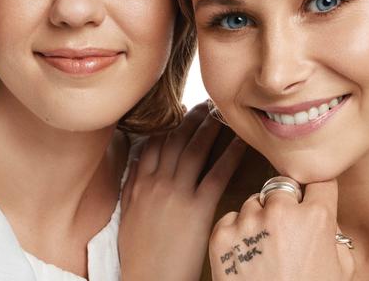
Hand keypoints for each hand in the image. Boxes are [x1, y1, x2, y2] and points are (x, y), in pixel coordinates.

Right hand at [119, 102, 246, 280]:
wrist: (148, 280)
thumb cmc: (139, 252)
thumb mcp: (127, 214)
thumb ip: (132, 185)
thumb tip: (138, 161)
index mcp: (140, 183)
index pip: (155, 143)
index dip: (170, 124)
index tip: (181, 110)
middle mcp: (157, 182)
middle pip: (176, 140)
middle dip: (192, 118)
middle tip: (207, 105)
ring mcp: (177, 193)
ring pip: (195, 150)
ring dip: (210, 128)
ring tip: (222, 114)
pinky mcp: (197, 209)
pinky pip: (216, 174)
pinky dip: (230, 155)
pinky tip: (241, 142)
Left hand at [209, 179, 354, 279]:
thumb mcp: (341, 270)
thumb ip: (335, 237)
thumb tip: (325, 220)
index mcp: (316, 218)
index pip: (319, 180)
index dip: (316, 190)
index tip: (312, 195)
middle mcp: (280, 213)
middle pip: (282, 186)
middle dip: (285, 203)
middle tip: (285, 228)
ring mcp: (248, 223)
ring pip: (254, 201)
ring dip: (259, 217)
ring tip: (265, 247)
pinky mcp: (221, 235)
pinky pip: (230, 218)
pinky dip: (236, 231)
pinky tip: (246, 253)